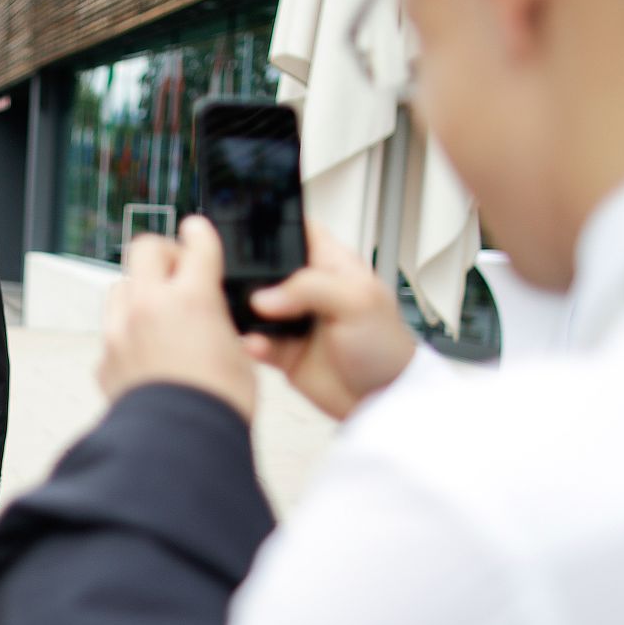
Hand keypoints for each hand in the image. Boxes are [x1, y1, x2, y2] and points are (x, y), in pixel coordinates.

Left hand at [98, 216, 255, 421]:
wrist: (179, 447)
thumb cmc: (216, 408)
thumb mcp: (239, 356)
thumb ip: (221, 325)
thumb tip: (214, 321)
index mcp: (191, 298)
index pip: (196, 243)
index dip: (200, 233)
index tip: (198, 231)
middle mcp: (149, 306)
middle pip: (145, 249)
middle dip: (162, 254)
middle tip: (177, 270)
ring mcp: (120, 332)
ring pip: (120, 287)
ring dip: (139, 291)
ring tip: (158, 313)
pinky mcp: (105, 360)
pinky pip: (112, 332)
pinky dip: (127, 335)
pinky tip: (145, 354)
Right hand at [243, 219, 416, 420]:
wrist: (383, 400)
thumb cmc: (387, 347)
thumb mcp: (357, 301)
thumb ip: (310, 288)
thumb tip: (265, 296)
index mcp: (331, 264)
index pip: (299, 230)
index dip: (275, 224)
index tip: (247, 226)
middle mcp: (309, 289)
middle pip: (266, 267)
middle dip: (247, 272)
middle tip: (237, 280)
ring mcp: (294, 320)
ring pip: (254, 306)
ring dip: (244, 311)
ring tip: (243, 317)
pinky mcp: (284, 351)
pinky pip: (256, 342)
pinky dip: (251, 343)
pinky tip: (255, 345)